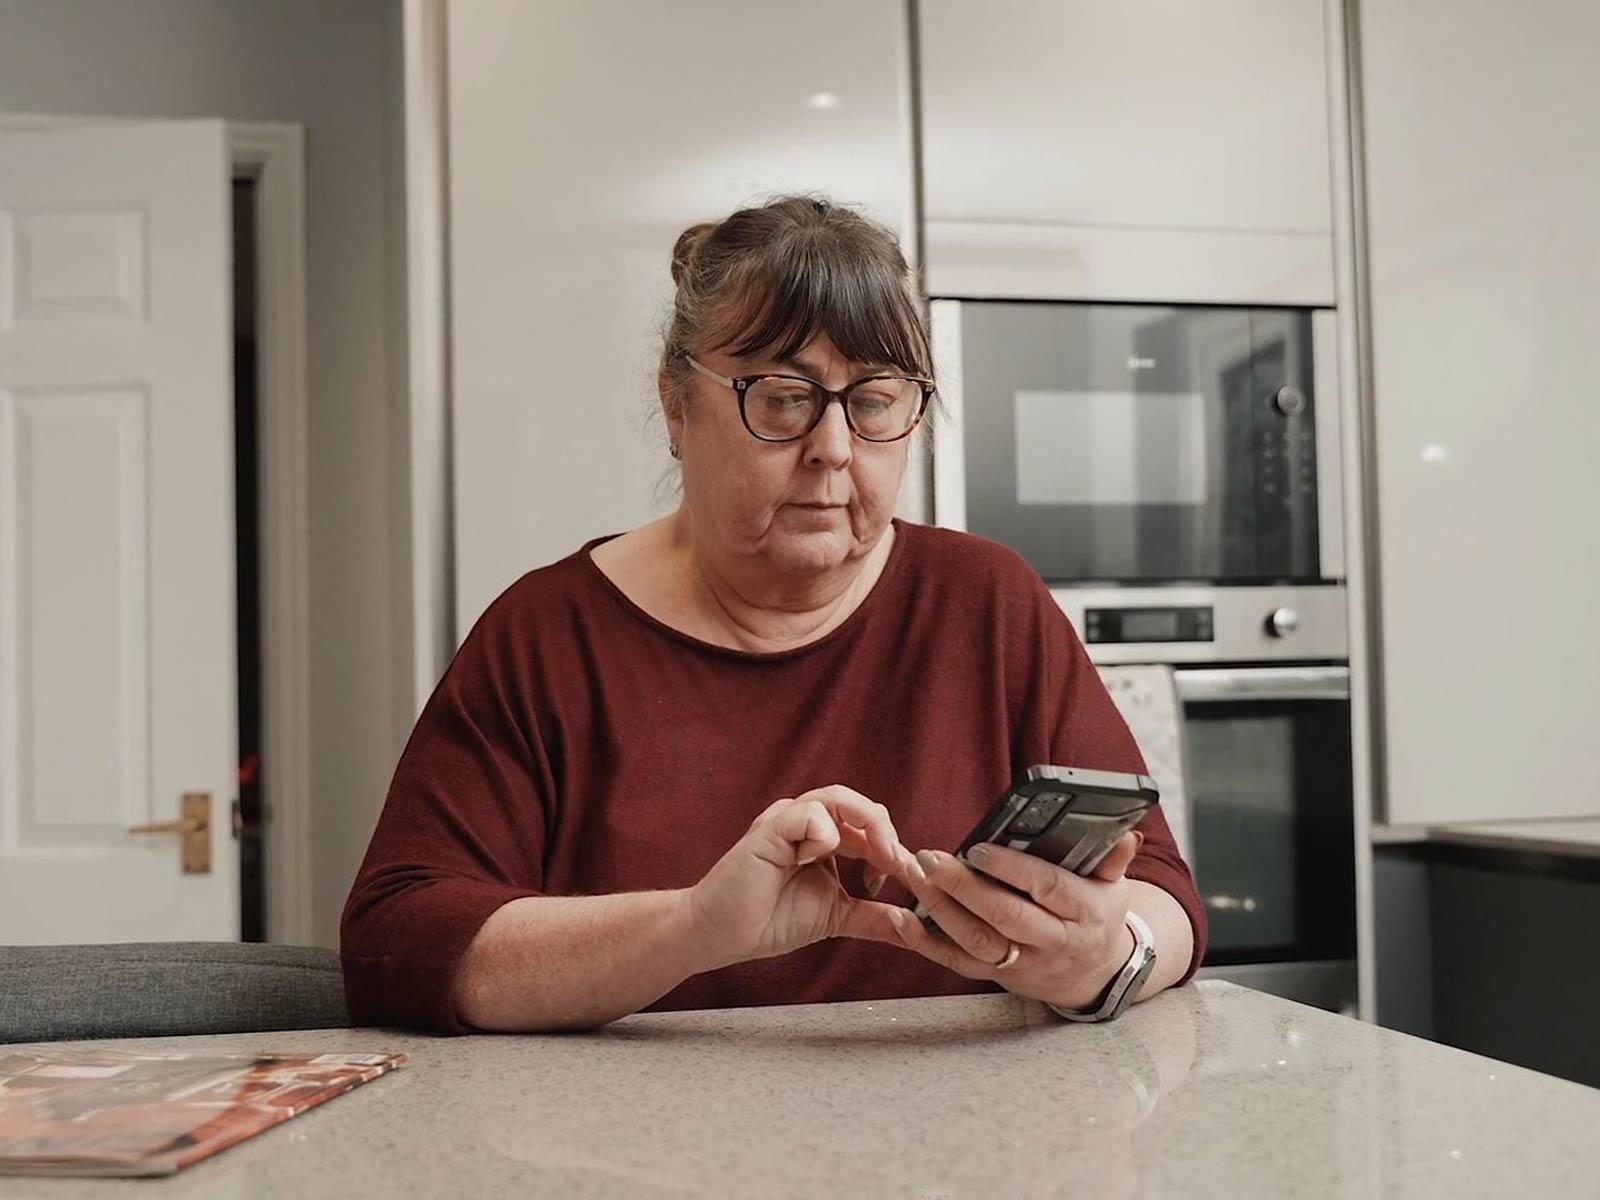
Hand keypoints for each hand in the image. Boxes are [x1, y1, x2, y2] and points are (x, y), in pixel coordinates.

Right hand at [687, 786, 917, 967]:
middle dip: (887, 835)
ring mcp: (788, 821)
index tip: (911, 881)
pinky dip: (824, 836)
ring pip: (838, 798)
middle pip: (860, 806)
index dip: (894, 849)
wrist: (721, 934)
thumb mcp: (836, 917)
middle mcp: (806, 822)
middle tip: (899, 868)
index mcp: (822, 837)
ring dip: (867, 826)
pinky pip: (810, 815)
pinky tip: (814, 862)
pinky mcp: (770, 829)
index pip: (869, 826)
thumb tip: (912, 927)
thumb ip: (872, 917)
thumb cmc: (769, 920)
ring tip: (879, 858)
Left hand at [885, 831, 1144, 1010]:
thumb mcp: (1114, 887)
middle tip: (931, 857)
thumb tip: (1126, 835)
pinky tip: (899, 918)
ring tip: (914, 875)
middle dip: (964, 887)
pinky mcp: (997, 977)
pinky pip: (957, 962)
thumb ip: (1112, 859)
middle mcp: (1053, 942)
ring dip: (940, 909)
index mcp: (1085, 914)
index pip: (1047, 889)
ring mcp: (1023, 964)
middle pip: (1006, 917)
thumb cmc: (1097, 915)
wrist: (1095, 975)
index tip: (978, 847)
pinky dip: (925, 942)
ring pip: (978, 941)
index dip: (1012, 870)